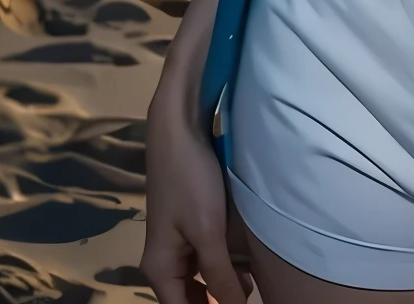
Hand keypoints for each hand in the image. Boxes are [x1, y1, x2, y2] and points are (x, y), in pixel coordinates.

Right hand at [141, 93, 252, 303]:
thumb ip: (220, 275)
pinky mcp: (189, 225)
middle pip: (191, 299)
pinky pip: (205, 257)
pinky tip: (246, 260)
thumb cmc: (190, 180)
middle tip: (250, 292)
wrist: (178, 127)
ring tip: (253, 280)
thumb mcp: (208, 231)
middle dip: (220, 300)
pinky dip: (224, 262)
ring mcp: (176, 243)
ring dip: (225, 282)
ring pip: (201, 278)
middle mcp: (164, 261)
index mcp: (160, 270)